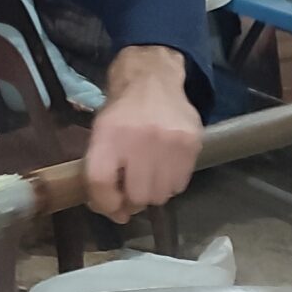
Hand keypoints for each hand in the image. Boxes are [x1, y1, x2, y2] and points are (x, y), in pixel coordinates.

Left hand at [85, 47, 201, 217]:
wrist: (153, 79)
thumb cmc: (123, 112)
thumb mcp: (100, 134)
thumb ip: (100, 173)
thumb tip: (115, 212)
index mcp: (108, 134)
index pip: (101, 182)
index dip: (104, 202)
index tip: (110, 206)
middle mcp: (139, 137)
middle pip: (136, 195)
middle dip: (132, 199)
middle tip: (132, 188)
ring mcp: (168, 141)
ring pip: (160, 195)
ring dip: (153, 192)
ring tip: (150, 174)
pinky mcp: (191, 144)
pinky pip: (180, 184)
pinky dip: (171, 182)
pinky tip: (165, 166)